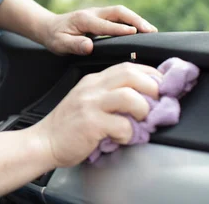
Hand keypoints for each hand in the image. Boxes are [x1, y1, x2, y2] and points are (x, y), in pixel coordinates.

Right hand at [31, 62, 161, 167]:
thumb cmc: (69, 126)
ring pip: (129, 96)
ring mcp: (90, 104)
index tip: (163, 87)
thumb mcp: (88, 102)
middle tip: (159, 103)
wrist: (44, 142)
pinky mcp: (90, 122)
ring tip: (140, 121)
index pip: (127, 67)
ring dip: (143, 109)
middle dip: (152, 87)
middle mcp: (91, 88)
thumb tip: (144, 100)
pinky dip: (129, 133)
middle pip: (130, 74)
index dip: (150, 74)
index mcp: (93, 81)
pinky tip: (122, 137)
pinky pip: (121, 124)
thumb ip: (110, 96)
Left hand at [41, 5, 157, 54]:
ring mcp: (98, 13)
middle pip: (118, 12)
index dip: (120, 29)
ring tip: (152, 31)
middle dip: (136, 20)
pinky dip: (132, 21)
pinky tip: (142, 31)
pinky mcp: (102, 17)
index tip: (135, 34)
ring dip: (137, 19)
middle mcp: (93, 13)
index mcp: (84, 19)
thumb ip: (74, 45)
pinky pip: (119, 17)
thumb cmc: (55, 37)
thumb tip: (89, 46)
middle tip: (151, 31)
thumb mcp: (59, 44)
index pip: (105, 24)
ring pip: (121, 13)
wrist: (49, 27)